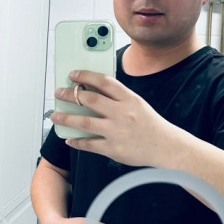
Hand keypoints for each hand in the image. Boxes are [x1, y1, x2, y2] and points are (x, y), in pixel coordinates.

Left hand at [51, 70, 179, 166]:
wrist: (168, 148)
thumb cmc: (151, 125)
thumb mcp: (137, 104)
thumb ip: (117, 98)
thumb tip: (92, 91)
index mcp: (129, 99)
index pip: (103, 81)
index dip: (85, 76)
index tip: (72, 75)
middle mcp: (122, 113)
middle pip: (89, 99)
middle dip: (70, 95)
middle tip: (59, 93)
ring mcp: (117, 131)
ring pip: (84, 122)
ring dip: (66, 118)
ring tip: (55, 116)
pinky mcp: (114, 149)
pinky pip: (89, 144)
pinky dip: (77, 141)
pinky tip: (69, 139)